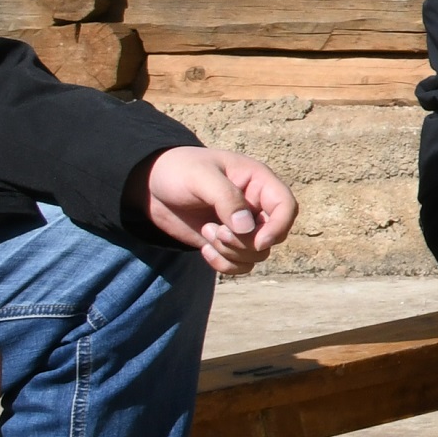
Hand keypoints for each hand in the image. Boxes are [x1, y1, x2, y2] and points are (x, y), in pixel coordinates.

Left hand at [131, 146, 295, 275]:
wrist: (150, 185)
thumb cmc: (178, 171)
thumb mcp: (201, 177)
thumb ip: (227, 199)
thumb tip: (247, 228)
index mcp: (258, 182)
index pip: (287, 207)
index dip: (279, 227)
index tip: (258, 241)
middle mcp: (256, 206)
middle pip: (272, 237)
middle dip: (244, 243)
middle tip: (215, 230)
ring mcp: (242, 227)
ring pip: (256, 254)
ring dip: (230, 253)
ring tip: (206, 232)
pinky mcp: (226, 244)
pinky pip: (239, 265)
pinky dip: (224, 265)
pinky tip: (204, 249)